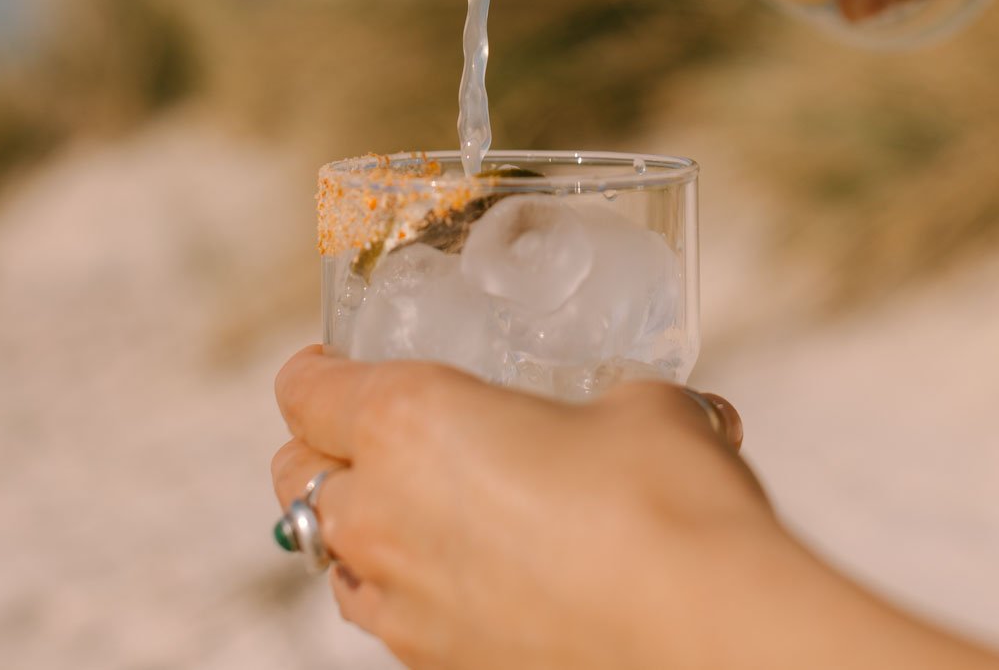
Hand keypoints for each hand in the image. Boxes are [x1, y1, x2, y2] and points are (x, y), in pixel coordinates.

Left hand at [273, 348, 998, 669]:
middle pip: (293, 475)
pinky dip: (402, 588)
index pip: (305, 388)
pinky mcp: (434, 666)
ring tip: (420, 505)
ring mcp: (400, 604)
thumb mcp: (637, 405)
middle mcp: (380, 513)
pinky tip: (466, 573)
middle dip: (322, 447)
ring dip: (355, 524)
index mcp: (407, 420)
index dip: (317, 368)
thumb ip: (607, 398)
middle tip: (375, 430)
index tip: (336, 360)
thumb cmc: (663, 500)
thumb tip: (634, 406)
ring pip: (330, 555)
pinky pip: (386, 617)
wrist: (704, 633)